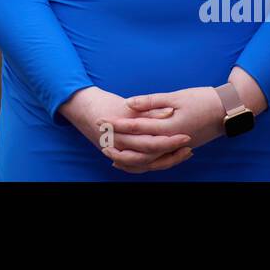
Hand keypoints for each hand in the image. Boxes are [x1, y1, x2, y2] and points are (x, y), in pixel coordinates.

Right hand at [60, 86, 193, 171]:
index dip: (170, 141)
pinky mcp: (116, 155)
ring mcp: (116, 153)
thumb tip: (169, 113)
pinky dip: (149, 165)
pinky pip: (135, 167)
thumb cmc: (104, 103)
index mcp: (123, 134)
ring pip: (144, 165)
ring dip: (164, 161)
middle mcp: (119, 147)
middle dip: (171, 153)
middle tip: (189, 146)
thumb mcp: (126, 105)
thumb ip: (148, 110)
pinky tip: (163, 161)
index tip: (186, 136)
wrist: (80, 107)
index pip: (151, 142)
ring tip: (182, 154)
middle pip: (150, 156)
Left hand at [110, 86, 225, 174]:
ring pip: (146, 160)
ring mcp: (175, 148)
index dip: (116, 123)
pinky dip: (142, 162)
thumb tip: (129, 104)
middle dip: (116, 140)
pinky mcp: (178, 150)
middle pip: (137, 148)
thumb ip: (151, 101)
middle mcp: (170, 142)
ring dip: (126, 157)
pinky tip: (132, 158)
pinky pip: (156, 161)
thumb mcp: (176, 96)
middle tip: (98, 132)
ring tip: (109, 151)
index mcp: (169, 127)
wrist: (226, 111)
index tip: (101, 118)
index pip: (136, 127)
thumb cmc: (202, 99)